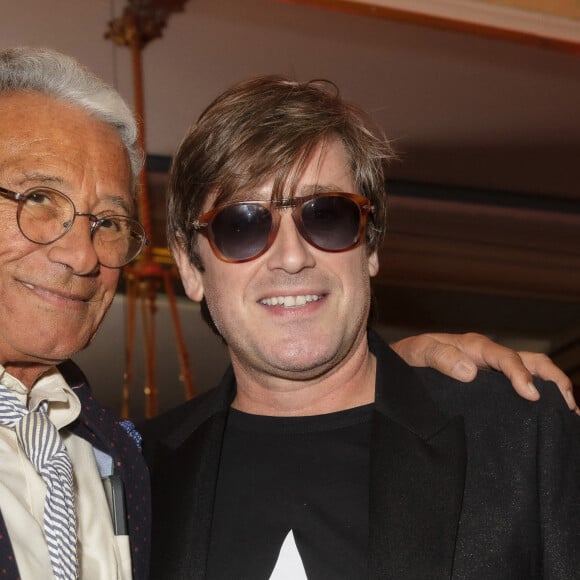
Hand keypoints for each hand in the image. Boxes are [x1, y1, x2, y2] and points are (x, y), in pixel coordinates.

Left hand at [391, 332, 577, 413]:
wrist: (399, 364)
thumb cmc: (408, 357)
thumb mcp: (417, 353)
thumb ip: (439, 357)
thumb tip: (471, 372)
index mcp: (474, 346)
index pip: (506, 358)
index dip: (521, 374)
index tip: (531, 396)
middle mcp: (488, 357)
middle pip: (531, 361)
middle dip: (553, 380)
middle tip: (567, 407)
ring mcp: (491, 370)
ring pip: (531, 372)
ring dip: (551, 388)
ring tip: (567, 413)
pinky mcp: (490, 385)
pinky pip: (517, 387)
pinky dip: (538, 395)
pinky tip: (544, 417)